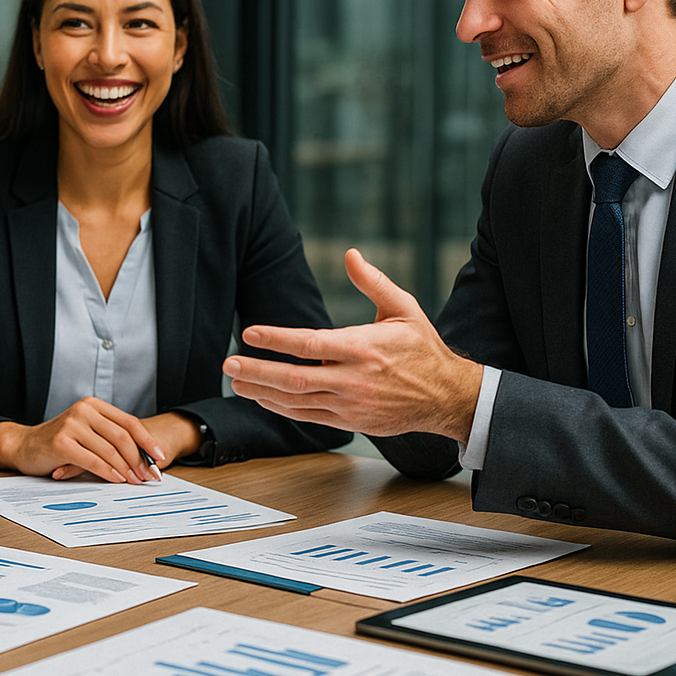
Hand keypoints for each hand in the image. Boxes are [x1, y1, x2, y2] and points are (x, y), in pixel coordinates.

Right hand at [0, 397, 166, 482]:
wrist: (24, 446)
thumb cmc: (58, 442)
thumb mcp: (85, 433)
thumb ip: (108, 438)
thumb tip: (143, 459)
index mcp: (93, 405)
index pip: (129, 422)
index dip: (148, 441)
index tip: (161, 458)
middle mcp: (84, 410)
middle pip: (123, 436)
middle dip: (140, 459)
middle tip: (150, 476)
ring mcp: (72, 425)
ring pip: (110, 449)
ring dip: (127, 469)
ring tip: (136, 481)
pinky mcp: (62, 443)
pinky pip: (93, 460)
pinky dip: (108, 472)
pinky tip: (117, 480)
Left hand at [222, 249, 481, 441]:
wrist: (446, 397)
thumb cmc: (422, 349)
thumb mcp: (404, 309)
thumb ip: (373, 282)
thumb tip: (350, 254)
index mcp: (364, 348)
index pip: (310, 344)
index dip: (276, 339)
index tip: (249, 333)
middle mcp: (354, 379)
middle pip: (296, 378)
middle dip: (258, 371)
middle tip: (229, 363)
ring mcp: (351, 405)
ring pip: (297, 401)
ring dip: (262, 391)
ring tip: (236, 380)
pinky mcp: (350, 422)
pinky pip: (308, 416)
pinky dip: (282, 408)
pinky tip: (263, 397)